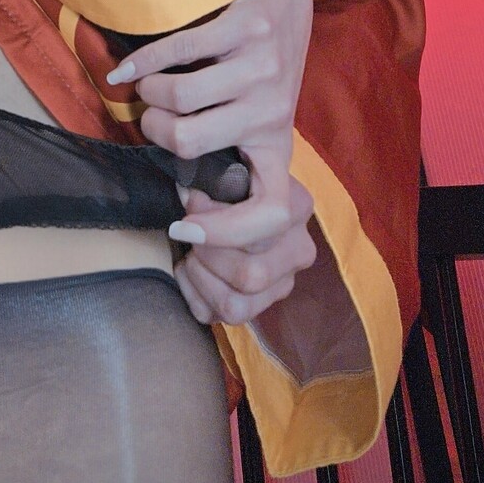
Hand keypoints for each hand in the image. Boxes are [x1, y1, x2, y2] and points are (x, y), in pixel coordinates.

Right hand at [107, 0, 313, 245]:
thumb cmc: (258, 67)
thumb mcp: (255, 117)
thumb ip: (226, 150)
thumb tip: (178, 194)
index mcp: (276, 143)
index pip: (270, 210)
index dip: (228, 233)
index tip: (181, 226)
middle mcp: (272, 111)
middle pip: (187, 142)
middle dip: (153, 129)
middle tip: (154, 118)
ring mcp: (262, 69)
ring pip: (177, 96)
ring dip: (148, 92)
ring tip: (151, 87)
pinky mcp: (246, 28)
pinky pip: (175, 51)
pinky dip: (140, 63)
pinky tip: (126, 71)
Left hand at [172, 175, 316, 326]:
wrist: (230, 198)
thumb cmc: (224, 181)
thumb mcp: (221, 166)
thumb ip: (209, 173)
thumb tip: (188, 195)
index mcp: (295, 207)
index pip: (266, 228)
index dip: (217, 229)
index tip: (185, 223)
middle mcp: (299, 249)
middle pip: (251, 275)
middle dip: (207, 255)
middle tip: (189, 236)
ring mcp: (284, 282)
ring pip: (236, 305)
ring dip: (201, 279)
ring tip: (190, 254)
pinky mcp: (262, 303)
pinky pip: (221, 316)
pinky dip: (194, 294)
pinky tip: (189, 271)